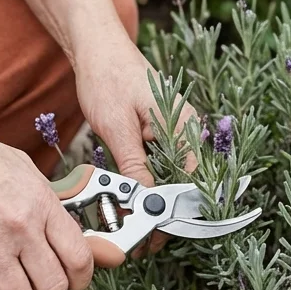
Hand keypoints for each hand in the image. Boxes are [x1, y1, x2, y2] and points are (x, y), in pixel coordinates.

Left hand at [73, 36, 199, 252]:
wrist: (98, 49)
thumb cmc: (108, 78)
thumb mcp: (116, 126)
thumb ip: (134, 164)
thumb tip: (146, 200)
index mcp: (185, 127)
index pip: (192, 183)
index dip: (175, 213)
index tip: (155, 236)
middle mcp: (187, 131)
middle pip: (184, 184)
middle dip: (163, 213)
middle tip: (140, 240)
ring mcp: (174, 132)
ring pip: (171, 177)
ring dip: (153, 201)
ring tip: (132, 224)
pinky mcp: (159, 133)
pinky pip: (159, 165)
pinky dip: (146, 183)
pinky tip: (129, 199)